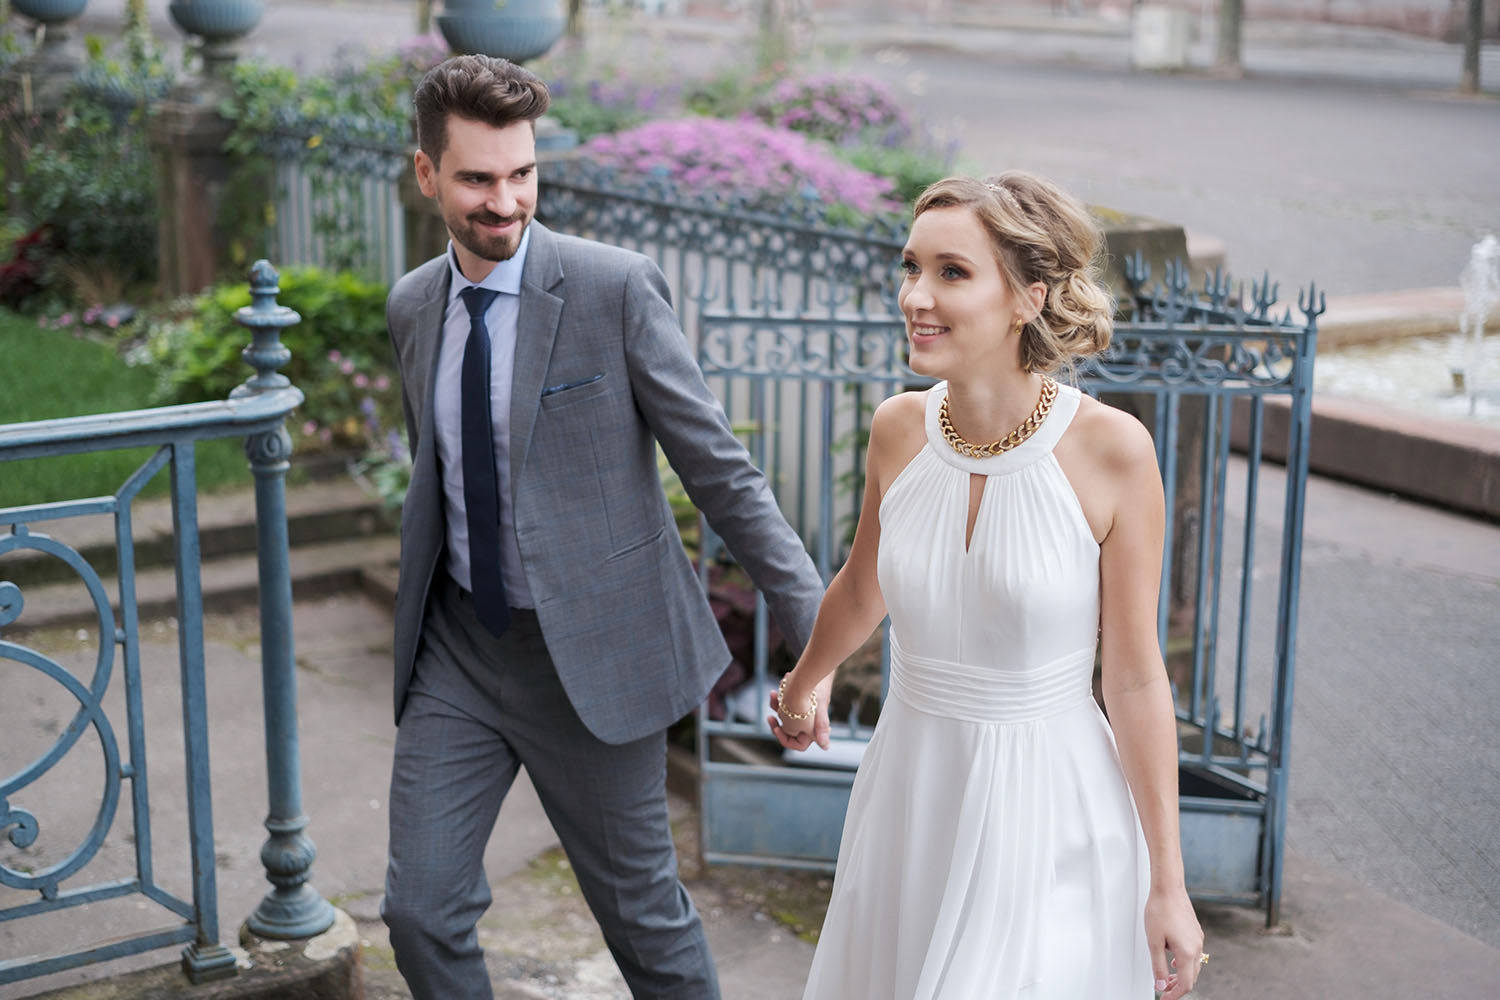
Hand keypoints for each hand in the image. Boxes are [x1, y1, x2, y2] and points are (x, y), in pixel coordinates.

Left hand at [767, 671, 831, 751]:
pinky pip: (785, 706)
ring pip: (784, 718)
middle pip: (789, 733)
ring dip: (777, 706)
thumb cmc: (819, 688)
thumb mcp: (819, 709)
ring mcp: (802, 714)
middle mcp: (808, 724)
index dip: (786, 739)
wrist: (816, 668)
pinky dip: (780, 698)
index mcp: (815, 730)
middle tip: (770, 718)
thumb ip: (821, 727)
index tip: (777, 728)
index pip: (799, 745)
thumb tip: (826, 747)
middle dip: (777, 724)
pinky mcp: (797, 704)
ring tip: (773, 694)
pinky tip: (779, 687)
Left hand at [1146, 884, 1203, 998]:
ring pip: (1193, 966)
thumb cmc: (1160, 910)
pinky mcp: (1196, 932)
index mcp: (1187, 953)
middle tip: (1163, 990)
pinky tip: (1173, 960)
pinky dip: (1184, 962)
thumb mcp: (1154, 942)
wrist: (1169, 887)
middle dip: (1177, 987)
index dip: (1174, 994)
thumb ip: (1158, 966)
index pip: (1185, 984)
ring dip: (1181, 974)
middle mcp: (1197, 947)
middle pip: (1191, 977)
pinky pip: (1193, 954)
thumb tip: (1160, 984)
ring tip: (1166, 977)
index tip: (1164, 999)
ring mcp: (1198, 939)